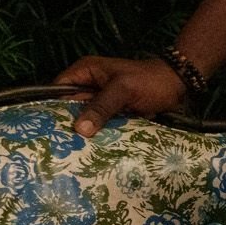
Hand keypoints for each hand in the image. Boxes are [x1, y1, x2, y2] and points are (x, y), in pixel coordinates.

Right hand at [57, 55, 187, 138]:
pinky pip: (99, 124)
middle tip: (58, 146)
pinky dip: (97, 134)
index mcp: (85, 72)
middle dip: (66, 124)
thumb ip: (102, 106)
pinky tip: (91, 150)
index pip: (57, 90)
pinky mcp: (111, 112)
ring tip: (71, 152)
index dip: (50, 107)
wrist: (179, 84)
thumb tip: (79, 129)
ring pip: (84, 118)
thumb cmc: (151, 80)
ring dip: (82, 132)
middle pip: (68, 107)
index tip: (46, 129)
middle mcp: (88, 85)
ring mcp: (100, 100)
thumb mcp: (124, 90)